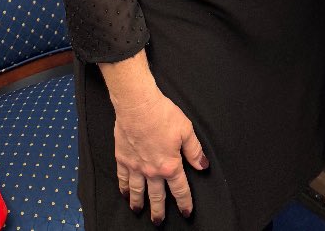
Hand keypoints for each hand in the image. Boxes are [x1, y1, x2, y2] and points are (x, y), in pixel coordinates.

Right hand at [100, 52, 208, 222]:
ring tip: (139, 211)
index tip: (186, 211)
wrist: (137, 105)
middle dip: (159, 211)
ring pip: (137, 192)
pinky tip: (124, 194)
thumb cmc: (162, 114)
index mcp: (170, 165)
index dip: (184, 202)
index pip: (180, 189)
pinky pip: (123, 179)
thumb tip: (202, 166)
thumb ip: (194, 150)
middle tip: (159, 222)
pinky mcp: (122, 159)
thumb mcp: (186, 130)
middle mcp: (151, 171)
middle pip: (157, 196)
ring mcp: (135, 166)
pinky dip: (123, 189)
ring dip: (139, 203)